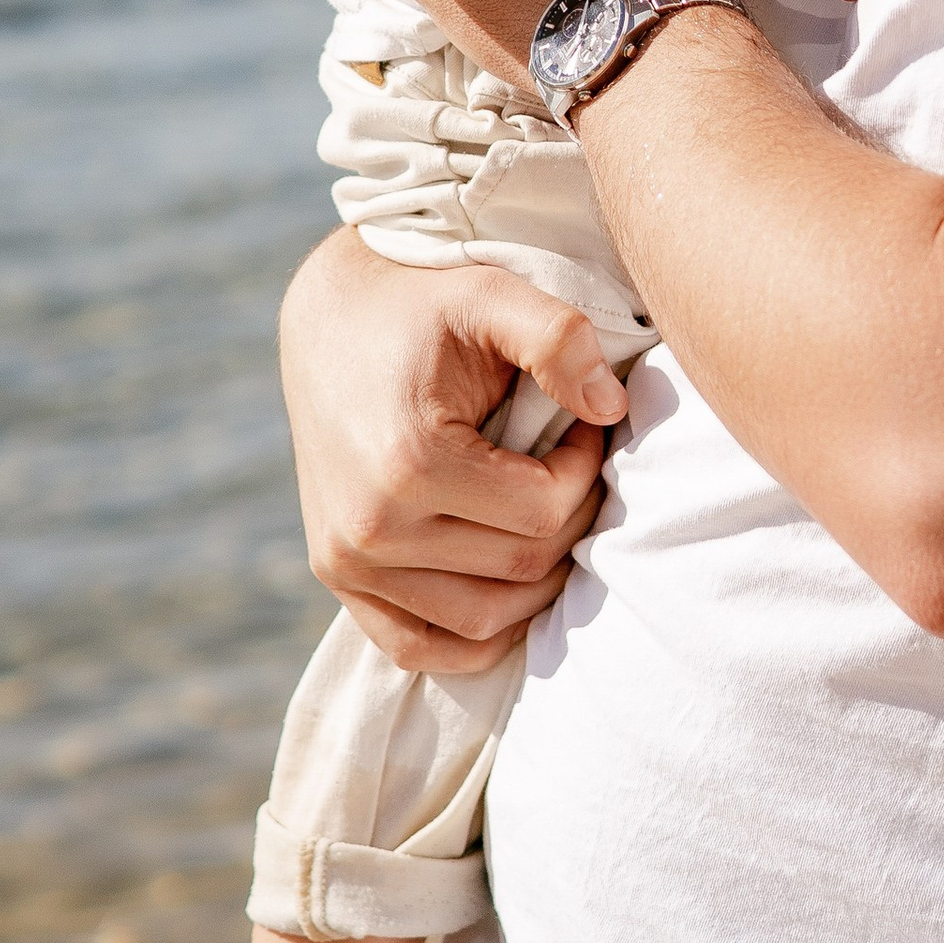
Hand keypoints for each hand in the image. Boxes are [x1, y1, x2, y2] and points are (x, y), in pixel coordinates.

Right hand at [277, 235, 620, 672]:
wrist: (329, 319)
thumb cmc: (420, 304)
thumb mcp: (490, 295)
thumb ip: (558, 338)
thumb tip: (614, 407)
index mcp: (407, 462)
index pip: (544, 513)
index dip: (586, 472)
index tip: (586, 427)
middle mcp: (369, 527)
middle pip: (521, 569)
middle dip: (570, 521)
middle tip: (573, 468)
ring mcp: (346, 561)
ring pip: (483, 619)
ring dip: (537, 580)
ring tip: (546, 515)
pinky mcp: (337, 576)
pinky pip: (418, 647)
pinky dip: (474, 635)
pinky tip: (509, 584)